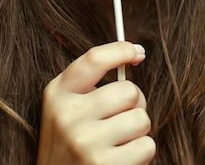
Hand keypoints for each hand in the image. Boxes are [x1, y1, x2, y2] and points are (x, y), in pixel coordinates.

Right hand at [36, 41, 155, 164]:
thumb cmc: (69, 141)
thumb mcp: (65, 106)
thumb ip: (91, 80)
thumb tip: (137, 51)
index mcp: (57, 93)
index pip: (94, 59)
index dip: (121, 50)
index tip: (138, 52)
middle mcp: (68, 116)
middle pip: (128, 91)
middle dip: (135, 103)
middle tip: (123, 114)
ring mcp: (86, 143)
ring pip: (141, 119)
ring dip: (138, 130)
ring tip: (120, 139)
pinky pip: (146, 146)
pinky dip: (142, 152)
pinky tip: (122, 157)